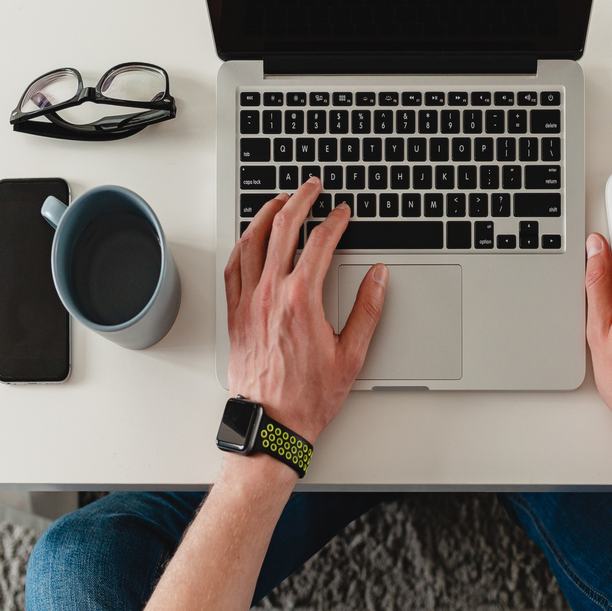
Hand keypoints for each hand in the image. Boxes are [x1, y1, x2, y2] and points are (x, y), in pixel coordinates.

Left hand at [224, 177, 387, 445]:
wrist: (272, 423)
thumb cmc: (308, 395)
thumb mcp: (352, 354)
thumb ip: (368, 310)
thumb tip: (378, 278)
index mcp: (300, 299)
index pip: (319, 243)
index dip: (335, 221)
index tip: (343, 214)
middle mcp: (269, 294)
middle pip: (282, 229)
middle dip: (300, 200)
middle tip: (312, 187)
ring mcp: (247, 301)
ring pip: (252, 241)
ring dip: (267, 214)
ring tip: (280, 200)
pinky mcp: (235, 313)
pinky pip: (233, 266)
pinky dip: (242, 244)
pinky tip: (250, 237)